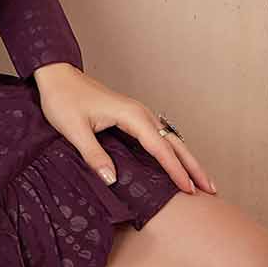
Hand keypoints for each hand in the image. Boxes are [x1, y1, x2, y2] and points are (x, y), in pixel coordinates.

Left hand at [32, 62, 216, 195]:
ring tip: (202, 182)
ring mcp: (137, 114)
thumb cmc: (63, 98)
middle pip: (174, 143)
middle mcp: (140, 113)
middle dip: (193, 166)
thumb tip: (112, 180)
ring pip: (169, 139)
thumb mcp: (74, 129)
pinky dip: (172, 152)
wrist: (57, 76)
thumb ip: (93, 154)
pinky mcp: (131, 117)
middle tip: (211, 190)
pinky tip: (176, 164)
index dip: (176, 170)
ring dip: (186, 160)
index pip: (160, 148)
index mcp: (130, 115)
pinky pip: (158, 137)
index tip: (189, 190)